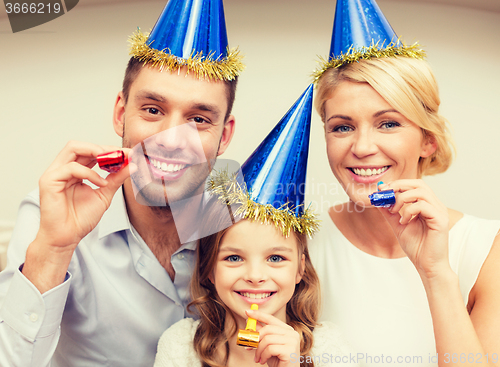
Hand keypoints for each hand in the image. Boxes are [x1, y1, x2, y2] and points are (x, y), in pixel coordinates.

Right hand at [23, 141, 131, 291]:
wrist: (67, 237)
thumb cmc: (81, 218)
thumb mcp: (105, 194)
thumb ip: (116, 178)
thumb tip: (132, 164)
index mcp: (74, 171)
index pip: (90, 151)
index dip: (109, 150)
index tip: (128, 153)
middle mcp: (63, 169)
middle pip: (81, 145)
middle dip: (103, 147)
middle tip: (121, 154)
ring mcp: (54, 173)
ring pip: (73, 148)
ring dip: (96, 152)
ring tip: (112, 161)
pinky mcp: (49, 180)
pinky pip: (71, 168)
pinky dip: (90, 173)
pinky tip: (101, 183)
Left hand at [246, 309, 300, 366]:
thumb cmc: (278, 361)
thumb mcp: (267, 345)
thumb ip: (261, 334)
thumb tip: (249, 323)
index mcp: (287, 330)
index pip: (271, 319)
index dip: (259, 315)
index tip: (247, 312)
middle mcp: (291, 333)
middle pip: (267, 329)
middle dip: (256, 338)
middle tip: (249, 347)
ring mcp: (292, 341)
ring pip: (267, 339)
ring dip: (258, 350)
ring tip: (258, 358)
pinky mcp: (290, 350)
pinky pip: (270, 349)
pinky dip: (263, 356)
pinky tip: (263, 361)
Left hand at [376, 180, 450, 278]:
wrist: (427, 265)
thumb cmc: (417, 247)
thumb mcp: (398, 225)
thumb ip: (389, 212)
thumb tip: (378, 200)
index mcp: (427, 205)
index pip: (414, 185)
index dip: (397, 184)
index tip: (381, 190)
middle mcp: (435, 205)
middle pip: (419, 183)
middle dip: (399, 185)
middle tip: (385, 194)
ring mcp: (439, 212)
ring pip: (421, 192)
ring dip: (402, 199)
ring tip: (394, 212)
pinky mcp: (440, 220)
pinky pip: (423, 206)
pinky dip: (408, 211)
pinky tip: (403, 222)